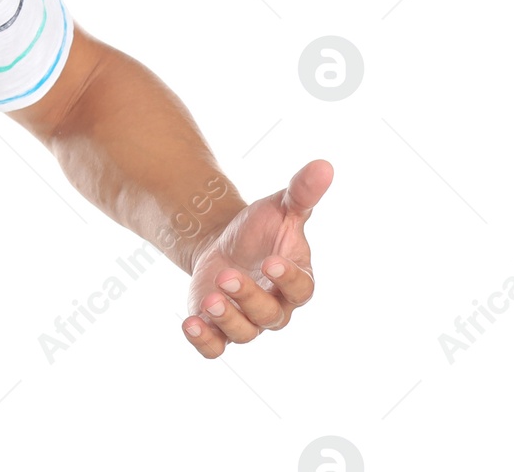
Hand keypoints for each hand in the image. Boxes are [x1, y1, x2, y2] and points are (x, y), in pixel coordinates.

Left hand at [180, 159, 332, 357]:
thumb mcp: (279, 206)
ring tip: (209, 298)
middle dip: (248, 298)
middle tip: (227, 276)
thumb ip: (301, 192)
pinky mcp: (218, 327)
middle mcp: (275, 306)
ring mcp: (246, 319)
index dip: (289, 279)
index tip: (272, 261)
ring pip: (243, 333)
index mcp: (296, 279)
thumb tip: (324, 165)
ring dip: (226, 320)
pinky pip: (215, 347)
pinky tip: (189, 324)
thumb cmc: (261, 227)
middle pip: (269, 314)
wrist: (224, 241)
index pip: (301, 288)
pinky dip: (204, 341)